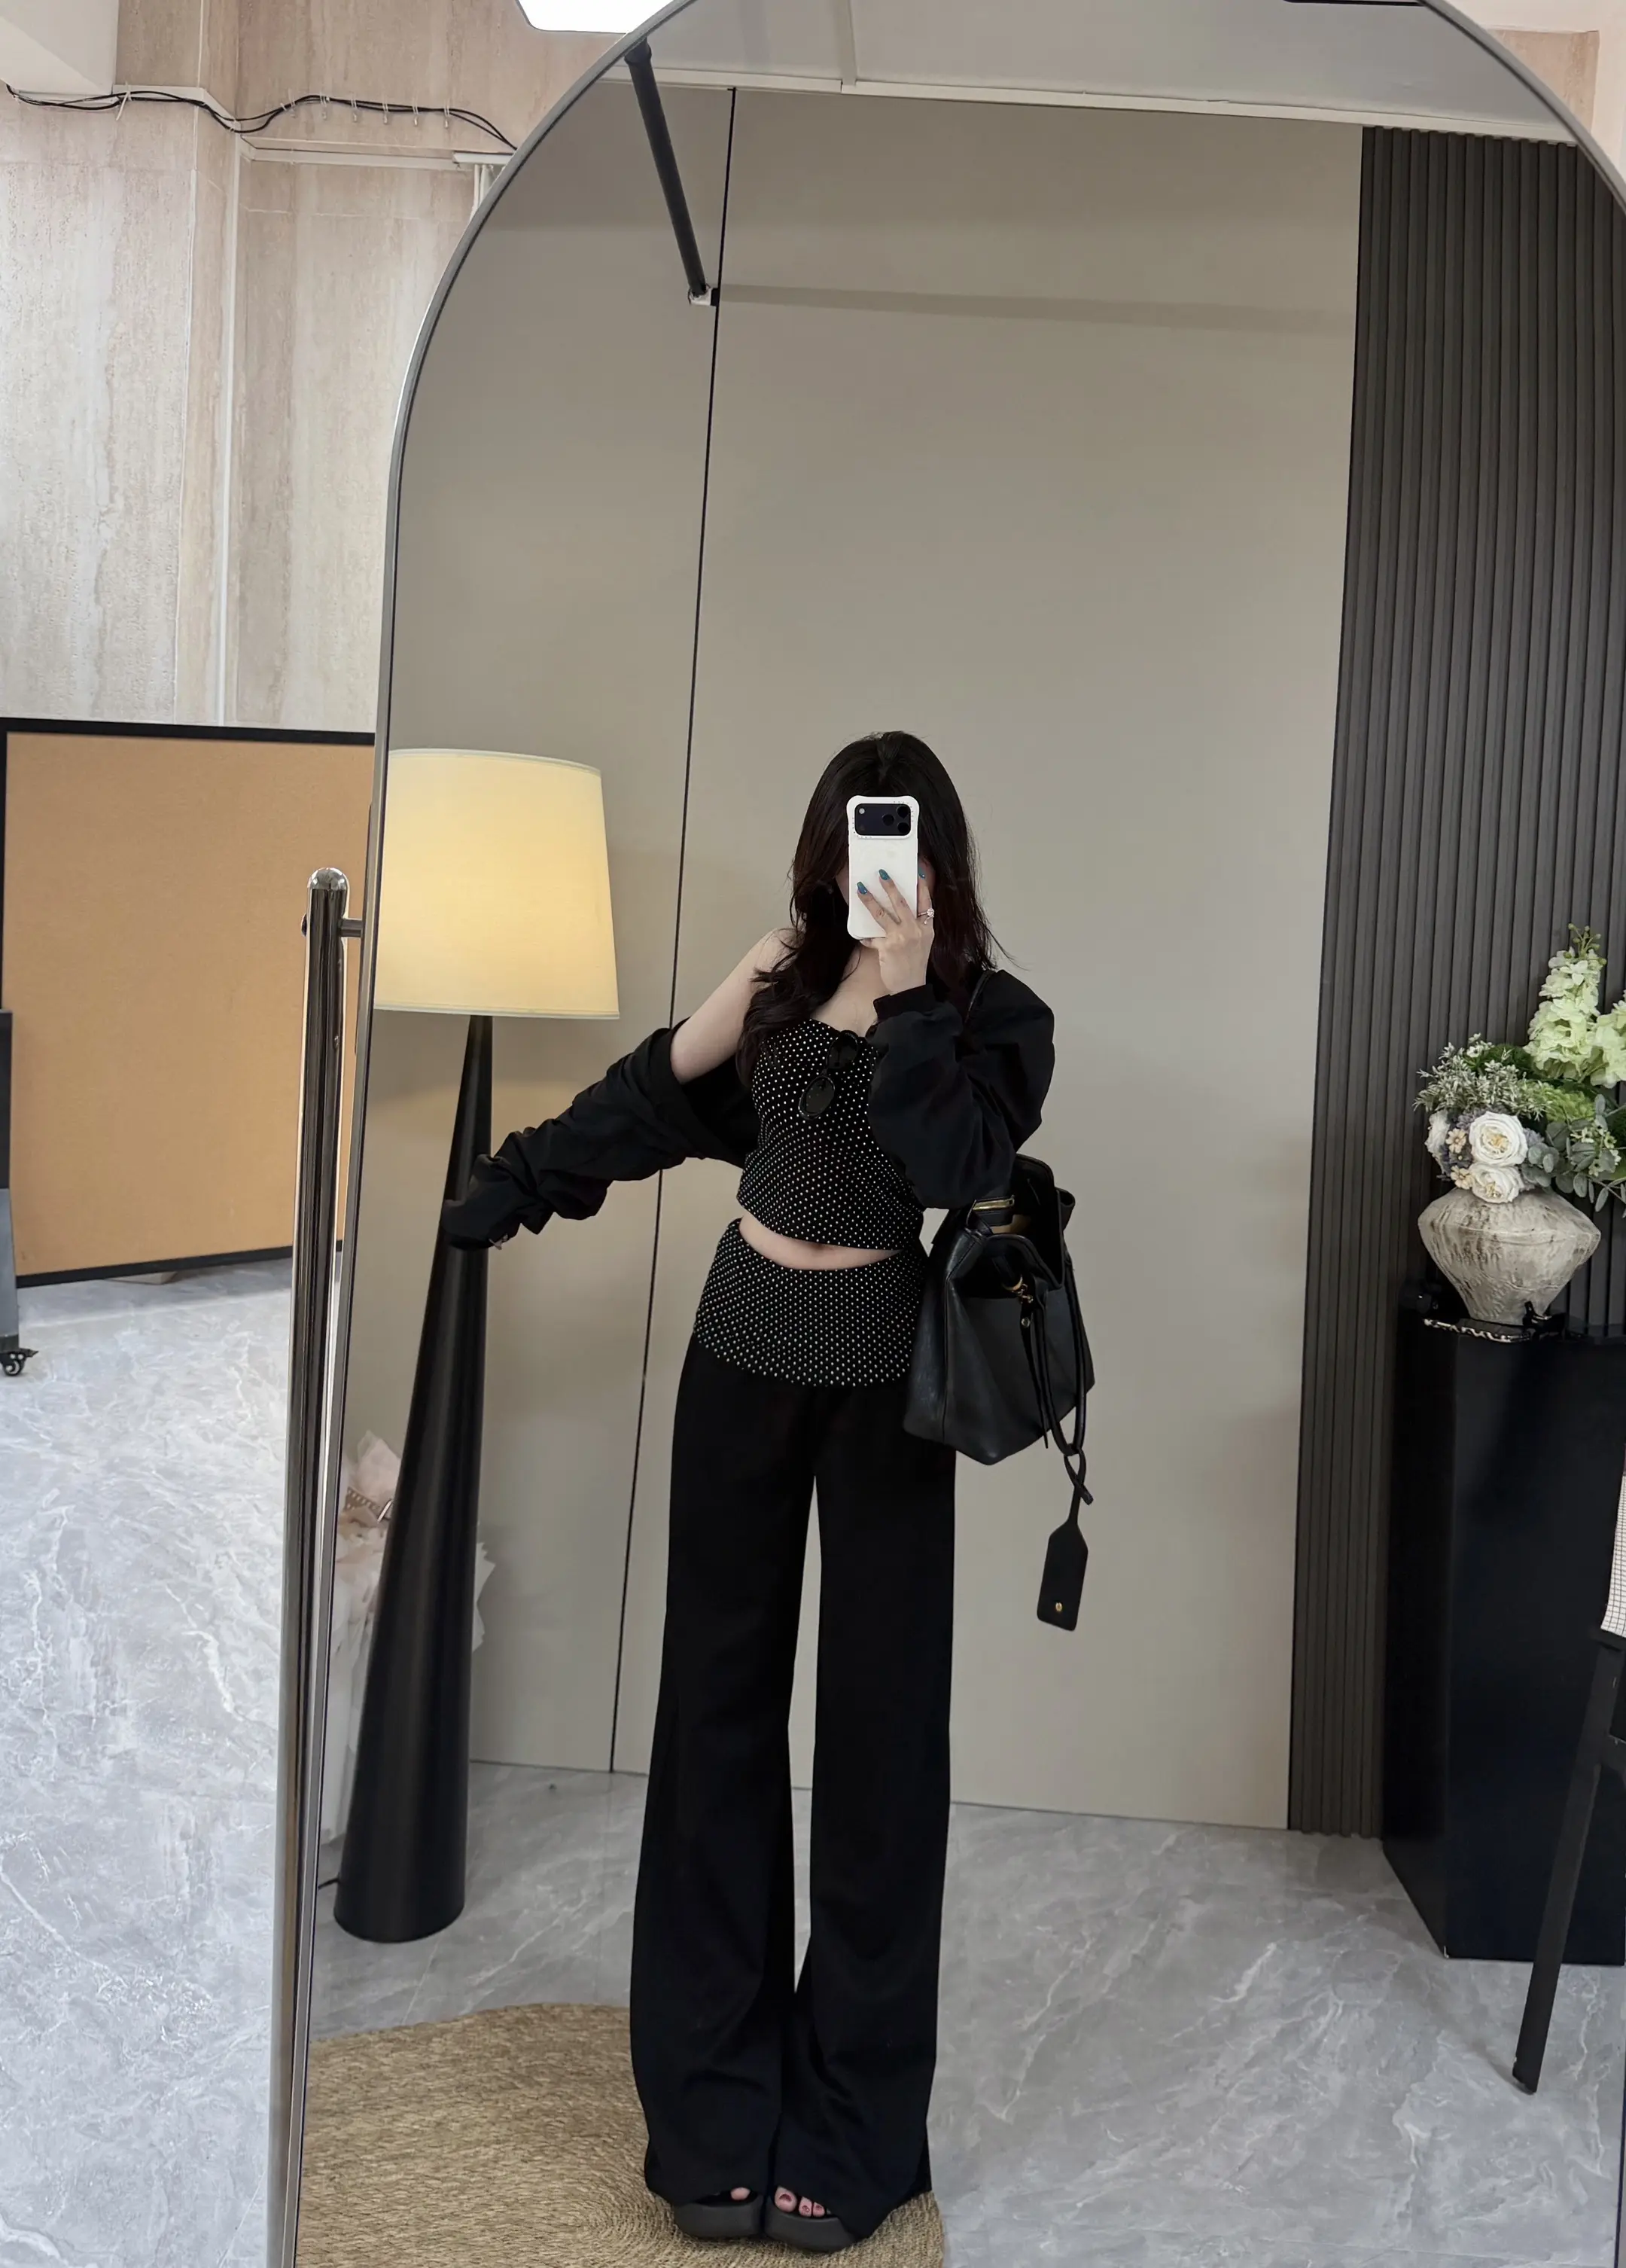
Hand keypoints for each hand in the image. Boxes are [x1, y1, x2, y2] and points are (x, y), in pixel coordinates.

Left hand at [857, 865, 934, 994]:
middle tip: (881, 873)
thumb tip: (902, 913)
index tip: (916, 871)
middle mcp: (915, 931)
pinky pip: (872, 938)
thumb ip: (916, 927)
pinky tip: (859, 935)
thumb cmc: (915, 965)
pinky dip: (865, 937)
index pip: (926, 902)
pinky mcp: (887, 948)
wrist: (911, 987)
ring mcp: (901, 938)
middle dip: (890, 886)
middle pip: (901, 903)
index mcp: (926, 928)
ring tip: (860, 890)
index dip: (922, 886)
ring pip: (882, 914)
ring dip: (870, 901)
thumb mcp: (923, 943)